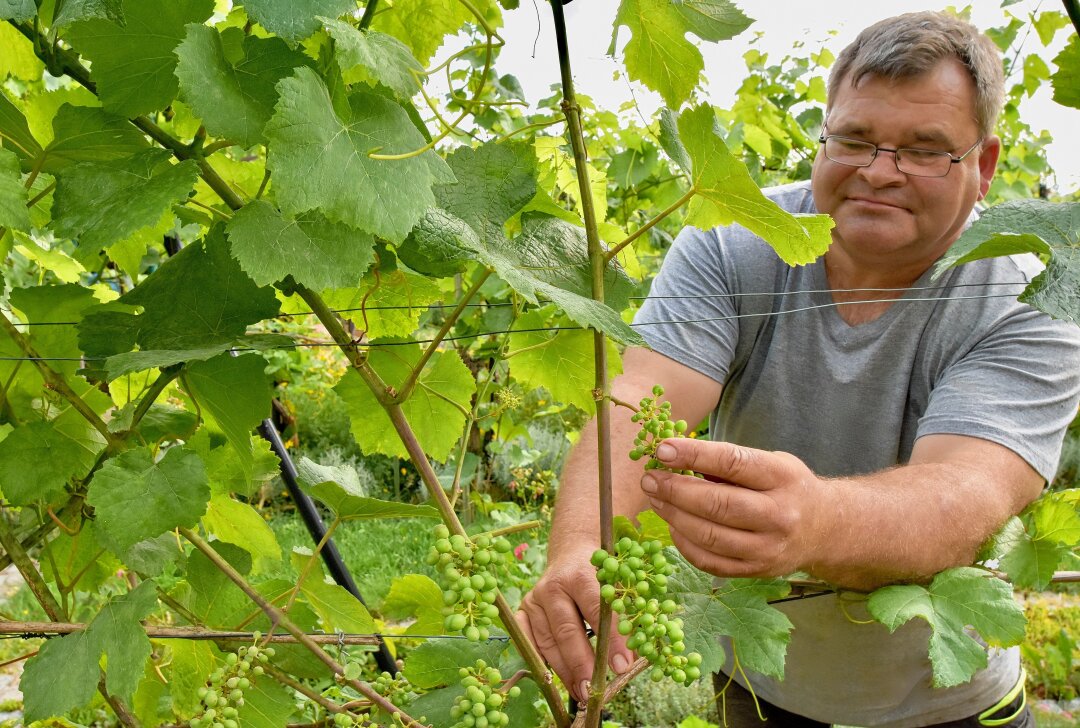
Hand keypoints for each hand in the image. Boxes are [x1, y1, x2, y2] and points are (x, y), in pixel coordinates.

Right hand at [516, 542, 634, 702]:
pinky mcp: (522, 611)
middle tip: (595, 690)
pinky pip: (527, 642)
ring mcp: (533, 600)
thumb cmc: (599, 575)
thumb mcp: (616, 588)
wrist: (571, 555)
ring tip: (581, 692)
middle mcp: (552, 587)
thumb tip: (627, 663)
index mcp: (580, 576)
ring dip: (564, 671)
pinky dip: (539, 662)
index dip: (610, 641)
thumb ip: (623, 620)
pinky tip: (555, 680)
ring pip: (547, 642)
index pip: (597, 611)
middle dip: (582, 664)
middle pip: (567, 631)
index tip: (621, 667)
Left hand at [640, 438, 825, 577]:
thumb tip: (675, 455)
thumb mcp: (769, 462)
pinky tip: (673, 526)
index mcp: (782, 477)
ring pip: (709, 536)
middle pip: (717, 505)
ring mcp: (768, 548)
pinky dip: (684, 544)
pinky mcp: (756, 571)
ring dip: (674, 517)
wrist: (824, 529)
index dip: (694, 455)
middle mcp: (778, 515)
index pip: (732, 462)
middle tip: (649, 479)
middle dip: (675, 490)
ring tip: (655, 499)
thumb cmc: (786, 487)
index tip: (663, 450)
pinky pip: (710, 562)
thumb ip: (728, 461)